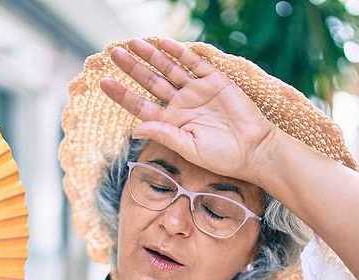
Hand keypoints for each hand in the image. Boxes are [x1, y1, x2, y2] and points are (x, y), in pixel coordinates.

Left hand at [100, 38, 276, 182]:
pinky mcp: (215, 81)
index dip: (122, 94)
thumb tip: (135, 128)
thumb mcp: (189, 148)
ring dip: (151, 56)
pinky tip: (164, 44)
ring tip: (133, 43)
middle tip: (113, 53)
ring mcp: (197, 91)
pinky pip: (194, 63)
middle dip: (132, 68)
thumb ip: (164, 135)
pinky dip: (180, 53)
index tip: (104, 82)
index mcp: (171, 123)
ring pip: (169, 69)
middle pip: (151, 82)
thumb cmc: (222, 156)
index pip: (141, 106)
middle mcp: (181, 105)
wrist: (254, 148)